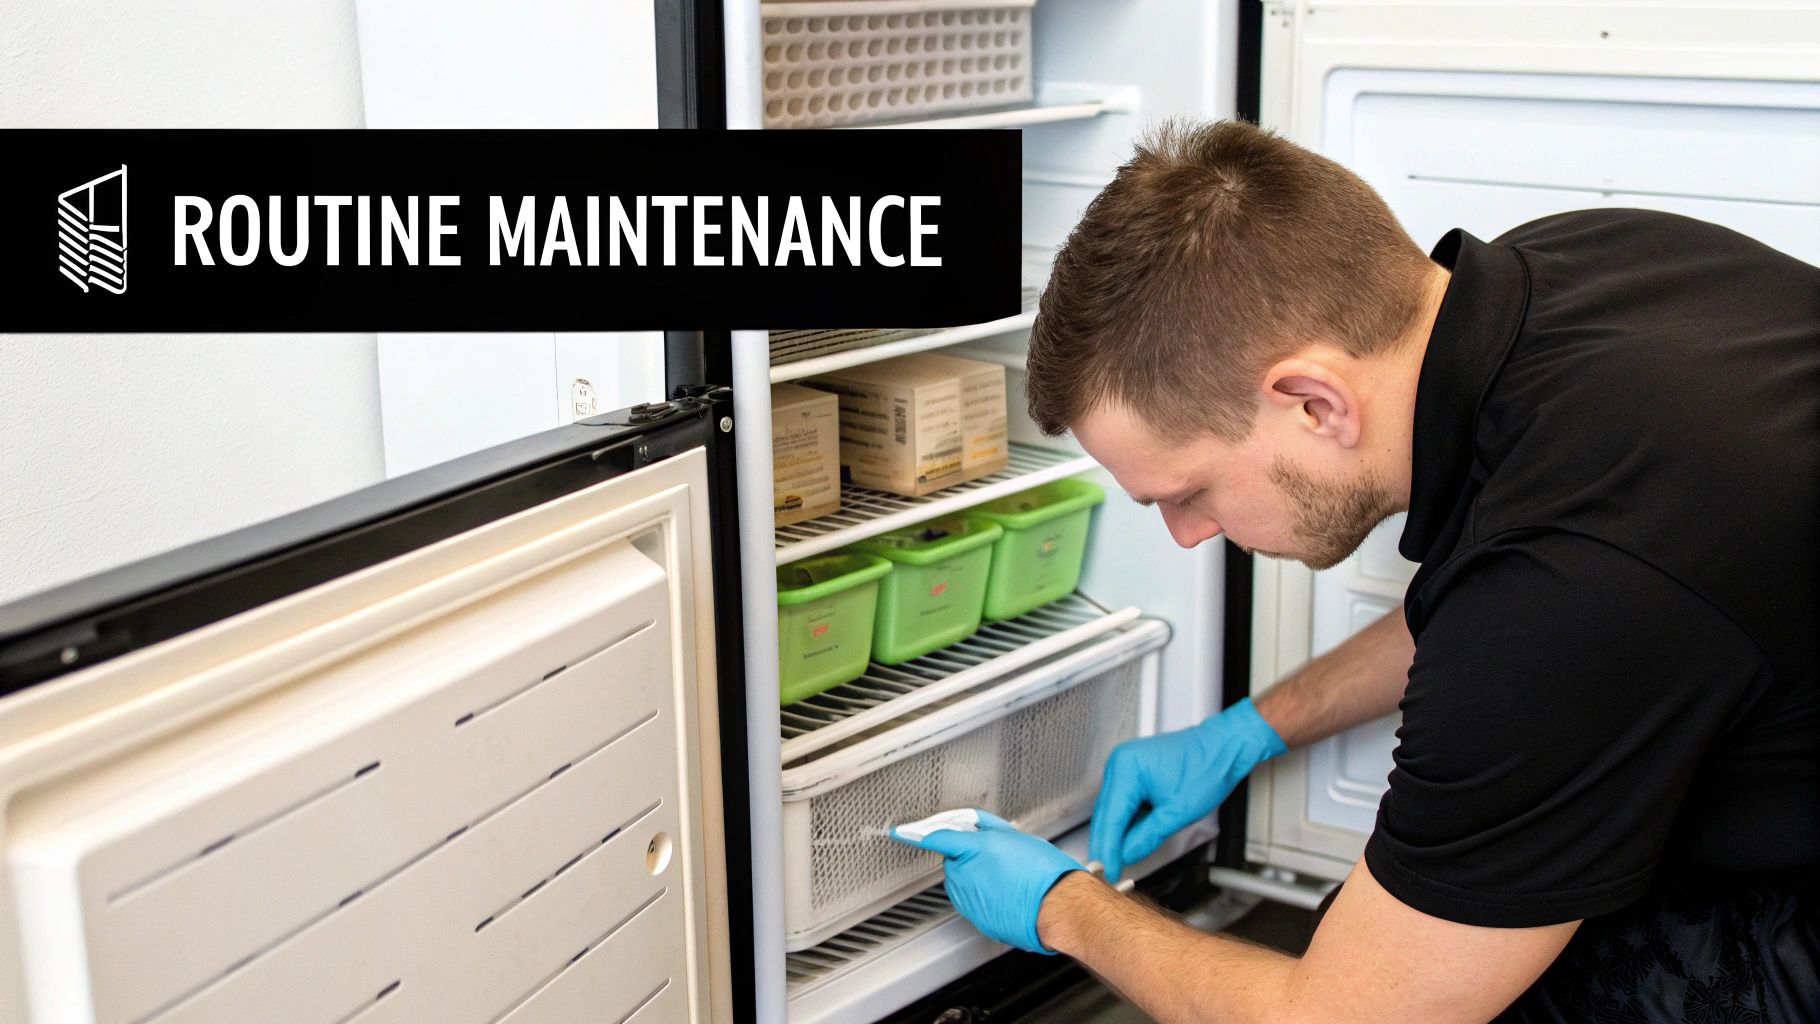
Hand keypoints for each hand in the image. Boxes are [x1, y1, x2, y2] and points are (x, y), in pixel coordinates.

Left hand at [889, 810, 1083, 953]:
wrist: (1059, 907)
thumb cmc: (1044, 872)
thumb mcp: (1016, 837)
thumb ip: (987, 830)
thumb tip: (975, 829)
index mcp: (973, 850)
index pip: (938, 837)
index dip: (919, 833)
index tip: (902, 832)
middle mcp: (965, 876)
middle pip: (955, 861)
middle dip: (970, 857)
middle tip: (998, 857)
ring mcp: (969, 900)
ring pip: (964, 882)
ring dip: (978, 877)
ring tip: (1009, 878)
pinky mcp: (977, 919)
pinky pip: (974, 902)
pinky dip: (986, 897)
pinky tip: (1009, 895)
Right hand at [1090, 697, 1286, 881]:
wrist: (1223, 748)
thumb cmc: (1208, 768)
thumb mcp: (1177, 813)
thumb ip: (1147, 837)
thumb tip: (1126, 856)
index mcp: (1127, 768)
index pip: (1111, 818)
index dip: (1108, 850)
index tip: (1106, 872)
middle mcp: (1120, 763)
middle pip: (1106, 814)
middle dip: (1107, 844)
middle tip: (1107, 872)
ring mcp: (1124, 766)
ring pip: (1112, 810)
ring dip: (1115, 835)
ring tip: (1116, 861)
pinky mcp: (1132, 772)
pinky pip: (1122, 802)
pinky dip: (1125, 822)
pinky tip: (1127, 840)